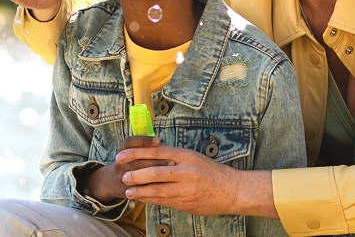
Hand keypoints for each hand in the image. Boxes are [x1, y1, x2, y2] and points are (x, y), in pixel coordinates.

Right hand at [83, 136, 169, 202]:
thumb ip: (143, 147)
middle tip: (172, 161)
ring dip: (155, 174)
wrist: (109, 182)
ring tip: (170, 173)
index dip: (143, 141)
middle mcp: (120, 164)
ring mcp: (122, 178)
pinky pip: (140, 190)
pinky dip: (152, 187)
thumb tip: (160, 142)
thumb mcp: (129, 152)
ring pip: (138, 176)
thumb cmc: (128, 163)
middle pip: (136, 161)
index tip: (158, 140)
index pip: (130, 143)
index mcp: (122, 151)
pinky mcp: (126, 191)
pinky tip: (166, 185)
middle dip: (155, 160)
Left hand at [117, 146, 276, 217]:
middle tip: (123, 176)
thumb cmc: (213, 173)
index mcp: (186, 156)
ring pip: (157, 190)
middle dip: (136, 175)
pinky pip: (164, 201)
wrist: (233, 191)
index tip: (122, 155)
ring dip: (140, 191)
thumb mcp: (195, 158)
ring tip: (129, 191)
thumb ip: (175, 158)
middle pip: (154, 172)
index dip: (136, 153)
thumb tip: (153, 157)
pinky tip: (142, 199)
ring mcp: (186, 189)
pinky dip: (151, 200)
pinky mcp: (186, 203)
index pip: (156, 152)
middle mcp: (186, 171)